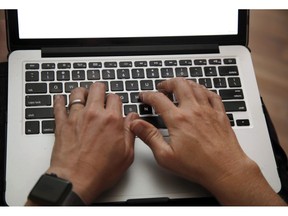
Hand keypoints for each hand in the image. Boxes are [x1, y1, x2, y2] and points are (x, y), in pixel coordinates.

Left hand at [46, 83, 137, 203]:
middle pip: (97, 88)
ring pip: (77, 93)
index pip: (115, 97)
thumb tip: (133, 118)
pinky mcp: (61, 124)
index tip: (114, 104)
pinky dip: (59, 100)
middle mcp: (94, 114)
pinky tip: (61, 99)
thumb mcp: (126, 154)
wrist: (75, 180)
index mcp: (111, 120)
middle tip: (100, 93)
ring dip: (82, 92)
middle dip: (100, 89)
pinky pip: (58, 106)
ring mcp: (76, 117)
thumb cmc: (100, 171)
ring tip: (83, 95)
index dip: (116, 99)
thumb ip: (131, 132)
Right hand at [130, 78, 284, 204]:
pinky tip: (201, 93)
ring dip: (184, 83)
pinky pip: (212, 94)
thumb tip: (136, 124)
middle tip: (162, 87)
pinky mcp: (220, 114)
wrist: (225, 169)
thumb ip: (149, 136)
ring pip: (195, 86)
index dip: (147, 95)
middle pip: (178, 84)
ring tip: (178, 87)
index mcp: (178, 120)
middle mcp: (193, 110)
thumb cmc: (198, 166)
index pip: (158, 99)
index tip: (144, 96)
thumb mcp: (166, 156)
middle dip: (167, 83)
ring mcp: (208, 110)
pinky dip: (203, 90)